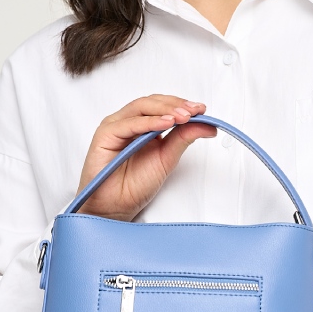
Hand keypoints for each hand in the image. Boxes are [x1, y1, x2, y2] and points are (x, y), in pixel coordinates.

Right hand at [76, 96, 214, 221]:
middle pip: (152, 103)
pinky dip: (149, 122)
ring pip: (141, 107)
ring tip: (184, 117)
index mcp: (142, 126)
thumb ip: (184, 139)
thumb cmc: (135, 186)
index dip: (182, 105)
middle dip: (176, 105)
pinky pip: (129, 124)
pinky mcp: (105, 134)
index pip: (162, 106)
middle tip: (195, 111)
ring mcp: (115, 126)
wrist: (115, 208)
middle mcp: (128, 122)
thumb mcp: (167, 159)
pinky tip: (166, 124)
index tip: (202, 110)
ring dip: (165, 110)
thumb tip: (207, 125)